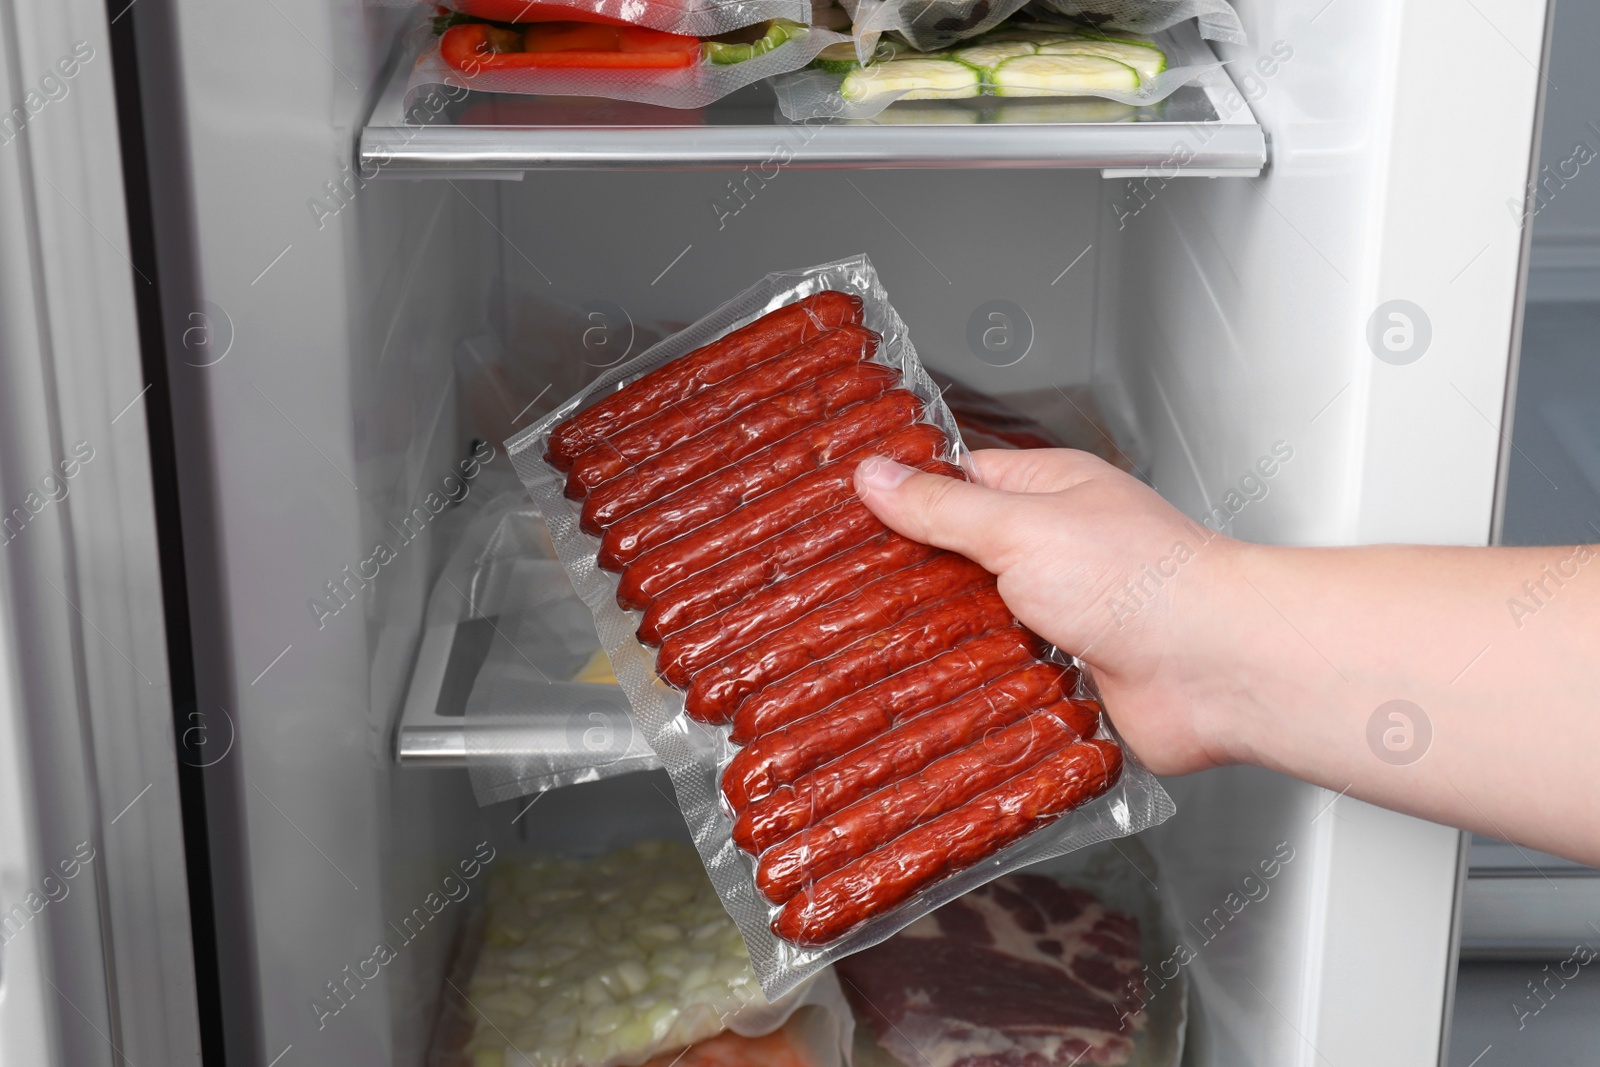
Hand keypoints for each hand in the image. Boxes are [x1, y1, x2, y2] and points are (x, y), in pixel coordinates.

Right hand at [854, 449, 1242, 775]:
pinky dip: (975, 685)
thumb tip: (876, 476)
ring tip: (874, 649)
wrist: (1216, 669)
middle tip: (845, 594)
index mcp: (1051, 492)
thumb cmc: (1141, 579)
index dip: (906, 497)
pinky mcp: (1071, 674)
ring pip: (982, 623)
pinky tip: (934, 693)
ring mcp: (1066, 614)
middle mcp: (1059, 548)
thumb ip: (943, 508)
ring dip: (945, 638)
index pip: (961, 483)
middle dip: (917, 578)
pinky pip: (1006, 677)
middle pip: (965, 559)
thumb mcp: (1019, 527)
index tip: (846, 517)